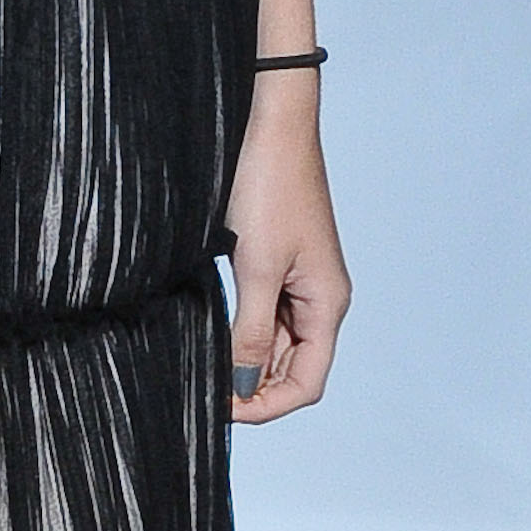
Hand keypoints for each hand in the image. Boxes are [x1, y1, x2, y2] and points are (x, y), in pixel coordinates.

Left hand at [225, 76, 347, 421]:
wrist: (268, 123)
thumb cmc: (269, 184)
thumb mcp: (257, 266)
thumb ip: (253, 330)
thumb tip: (245, 384)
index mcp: (327, 303)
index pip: (307, 383)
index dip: (266, 405)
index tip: (222, 407)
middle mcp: (318, 298)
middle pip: (292, 369)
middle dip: (253, 389)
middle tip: (203, 393)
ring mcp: (297, 281)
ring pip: (275, 344)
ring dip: (244, 362)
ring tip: (203, 370)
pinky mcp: (275, 263)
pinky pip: (262, 315)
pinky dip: (240, 333)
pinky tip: (211, 336)